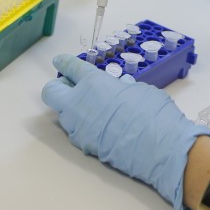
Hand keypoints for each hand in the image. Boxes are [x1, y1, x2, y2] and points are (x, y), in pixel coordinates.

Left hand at [41, 54, 209, 209]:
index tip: (60, 61)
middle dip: (58, 86)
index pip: (70, 68)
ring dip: (73, 108)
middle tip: (72, 87)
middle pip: (51, 91)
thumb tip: (118, 86)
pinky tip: (103, 127)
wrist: (158, 148)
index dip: (64, 63)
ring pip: (63, 113)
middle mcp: (78, 103)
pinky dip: (84, 126)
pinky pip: (76, 131)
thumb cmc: (153, 112)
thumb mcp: (139, 90)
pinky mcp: (83, 146)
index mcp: (93, 83)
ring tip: (94, 110)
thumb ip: (121, 87)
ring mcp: (78, 127)